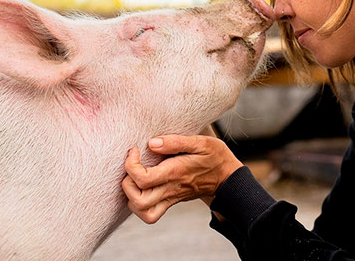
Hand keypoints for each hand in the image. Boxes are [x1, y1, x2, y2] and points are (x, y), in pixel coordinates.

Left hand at [122, 134, 242, 223]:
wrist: (228, 178)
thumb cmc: (215, 157)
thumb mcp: (201, 142)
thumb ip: (176, 141)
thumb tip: (151, 143)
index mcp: (175, 173)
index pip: (143, 179)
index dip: (131, 165)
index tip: (135, 150)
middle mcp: (171, 189)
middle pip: (138, 201)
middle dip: (126, 184)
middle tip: (132, 166)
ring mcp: (170, 198)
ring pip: (142, 211)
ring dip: (131, 196)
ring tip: (134, 178)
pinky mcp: (171, 201)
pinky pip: (149, 212)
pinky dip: (138, 203)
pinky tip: (141, 186)